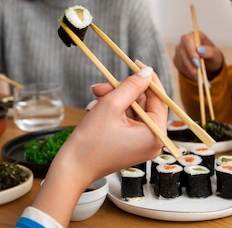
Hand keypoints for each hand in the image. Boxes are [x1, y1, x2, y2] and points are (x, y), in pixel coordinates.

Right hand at [30, 67, 167, 224]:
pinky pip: (126, 119)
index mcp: (155, 135)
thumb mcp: (111, 105)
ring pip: (132, 109)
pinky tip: (96, 107)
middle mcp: (152, 141)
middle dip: (123, 91)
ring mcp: (141, 143)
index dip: (147, 79)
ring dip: (114, 99)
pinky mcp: (129, 143)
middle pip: (144, 103)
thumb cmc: (91, 142)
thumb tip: (147, 72)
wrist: (72, 168)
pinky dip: (112, 110)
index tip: (137, 64)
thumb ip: (131, 86)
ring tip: (96, 96)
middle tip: (103, 85)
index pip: (159, 99)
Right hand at [173, 32, 222, 80]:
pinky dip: (188, 74)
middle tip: (199, 74)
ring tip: (201, 79)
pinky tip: (196, 78)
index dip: (190, 51)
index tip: (197, 62)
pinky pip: (180, 67)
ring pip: (180, 61)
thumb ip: (209, 52)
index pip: (187, 40)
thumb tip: (200, 50)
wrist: (209, 64)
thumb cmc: (212, 56)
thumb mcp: (215, 55)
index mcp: (195, 36)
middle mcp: (185, 42)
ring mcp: (179, 50)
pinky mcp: (177, 60)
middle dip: (190, 65)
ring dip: (190, 71)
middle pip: (182, 52)